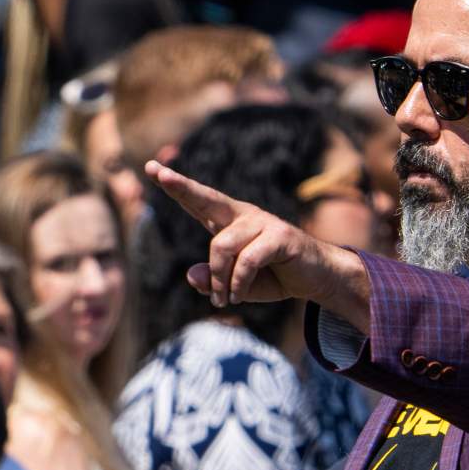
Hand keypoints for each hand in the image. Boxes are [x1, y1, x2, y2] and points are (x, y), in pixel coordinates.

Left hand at [145, 160, 369, 330]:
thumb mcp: (236, 285)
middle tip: (158, 173)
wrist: (317, 278)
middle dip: (181, 186)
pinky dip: (238, 283)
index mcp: (231, 222)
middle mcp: (244, 216)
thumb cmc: (275, 276)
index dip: (177, 187)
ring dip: (219, 280)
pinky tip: (238, 297)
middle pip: (207, 199)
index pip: (200, 202)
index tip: (152, 168)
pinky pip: (246, 260)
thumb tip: (191, 275)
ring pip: (221, 246)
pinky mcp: (279, 236)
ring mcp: (263, 223)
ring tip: (223, 301)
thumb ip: (212, 280)